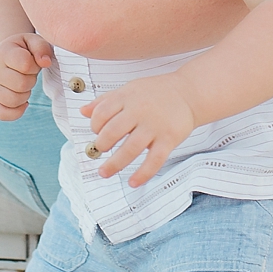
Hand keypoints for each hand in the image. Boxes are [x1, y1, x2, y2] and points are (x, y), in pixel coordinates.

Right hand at [0, 31, 53, 120]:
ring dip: (25, 95)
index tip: (32, 63)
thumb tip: (46, 62)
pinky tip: (21, 101)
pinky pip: (3, 114)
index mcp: (3, 53)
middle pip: (21, 84)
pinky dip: (16, 111)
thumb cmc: (22, 50)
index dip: (35, 66)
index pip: (25, 64)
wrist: (4, 57)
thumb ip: (41, 47)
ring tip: (23, 85)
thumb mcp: (33, 41)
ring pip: (13, 100)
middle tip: (28, 75)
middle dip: (31, 81)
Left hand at [80, 73, 197, 186]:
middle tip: (99, 151)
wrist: (189, 92)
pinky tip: (133, 182)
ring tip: (104, 172)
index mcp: (127, 96)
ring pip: (130, 149)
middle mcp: (139, 110)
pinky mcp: (169, 138)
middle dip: (101, 146)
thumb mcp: (129, 89)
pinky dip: (143, 174)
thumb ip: (106, 100)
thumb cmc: (156, 92)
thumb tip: (83, 111)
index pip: (101, 113)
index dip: (94, 126)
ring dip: (114, 164)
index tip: (96, 133)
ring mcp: (155, 125)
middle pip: (112, 132)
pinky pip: (154, 160)